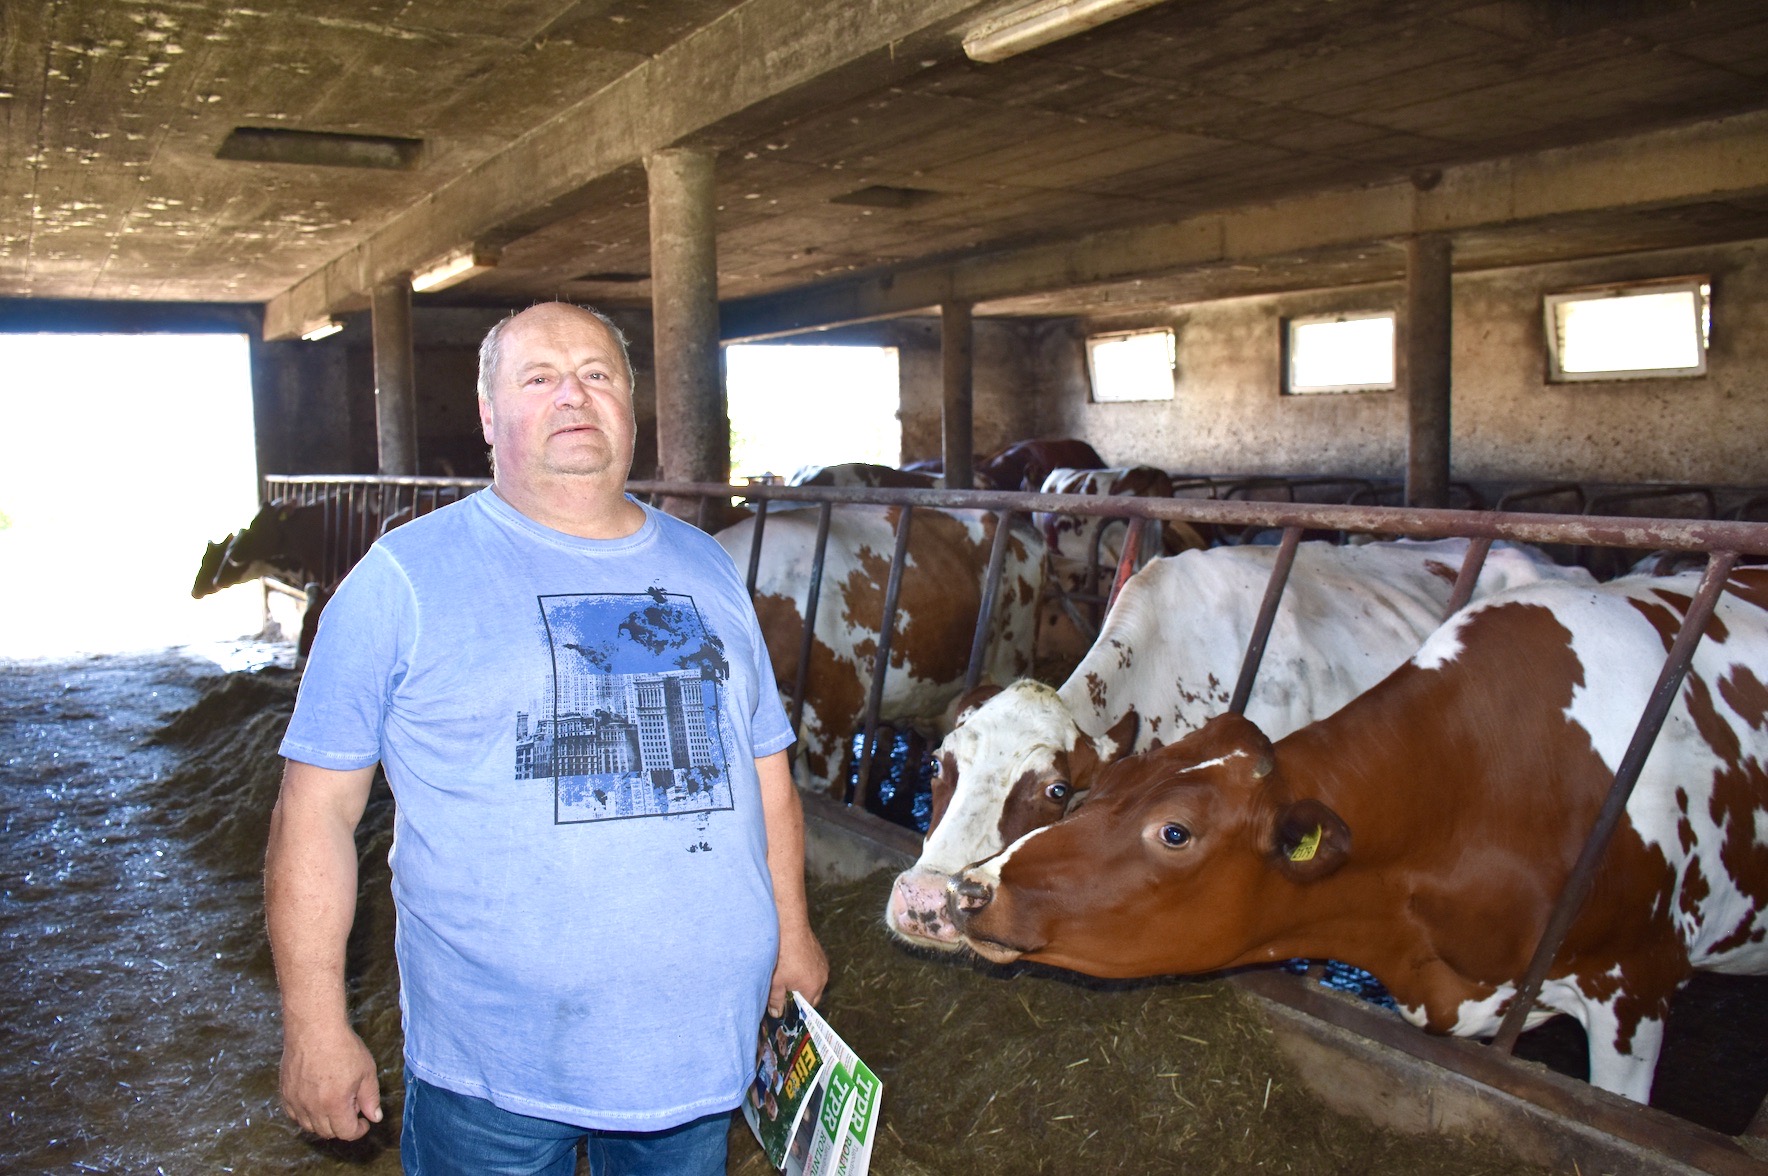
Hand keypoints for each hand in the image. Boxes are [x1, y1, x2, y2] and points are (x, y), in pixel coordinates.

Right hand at [279, 1022, 382, 1139]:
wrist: (314, 1027)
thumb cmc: (343, 1046)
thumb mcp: (366, 1071)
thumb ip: (371, 1098)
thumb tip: (374, 1117)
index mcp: (334, 1104)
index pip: (346, 1133)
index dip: (359, 1130)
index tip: (364, 1121)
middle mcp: (312, 1107)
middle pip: (328, 1132)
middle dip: (343, 1124)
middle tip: (352, 1104)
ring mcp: (296, 1101)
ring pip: (309, 1126)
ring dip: (324, 1121)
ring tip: (335, 1100)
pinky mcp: (285, 1093)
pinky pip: (294, 1114)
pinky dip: (306, 1114)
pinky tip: (317, 1098)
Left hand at [769, 922, 829, 1016]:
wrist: (790, 927)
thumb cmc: (783, 955)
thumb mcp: (775, 982)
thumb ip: (776, 1001)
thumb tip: (776, 1013)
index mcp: (813, 987)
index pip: (807, 1008)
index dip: (795, 1009)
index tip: (785, 1008)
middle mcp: (822, 977)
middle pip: (813, 995)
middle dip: (800, 997)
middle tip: (784, 994)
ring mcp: (823, 964)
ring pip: (814, 981)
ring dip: (803, 983)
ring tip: (787, 976)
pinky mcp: (820, 954)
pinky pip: (814, 968)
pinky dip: (805, 970)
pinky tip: (792, 963)